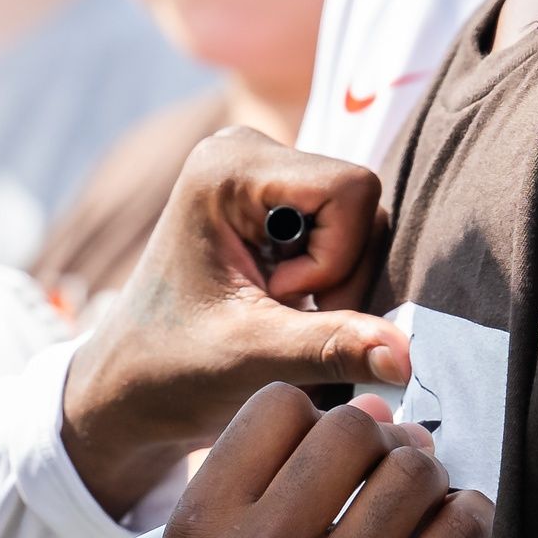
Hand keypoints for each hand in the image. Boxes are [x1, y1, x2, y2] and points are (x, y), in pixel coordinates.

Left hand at [63, 126, 407, 511]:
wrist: (129, 385)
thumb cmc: (170, 369)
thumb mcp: (253, 359)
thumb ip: (332, 347)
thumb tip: (409, 353)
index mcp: (228, 165)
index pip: (350, 189)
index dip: (334, 260)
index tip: (276, 302)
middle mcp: (247, 151)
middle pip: (361, 204)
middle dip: (338, 277)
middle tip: (279, 321)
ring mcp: (263, 175)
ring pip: (361, 223)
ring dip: (336, 286)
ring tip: (277, 320)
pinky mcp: (275, 203)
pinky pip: (345, 234)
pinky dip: (328, 283)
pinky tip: (281, 309)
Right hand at [66, 388, 488, 537]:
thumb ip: (263, 492)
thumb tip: (372, 412)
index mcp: (200, 524)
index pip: (279, 406)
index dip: (314, 418)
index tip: (329, 457)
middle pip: (352, 430)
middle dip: (378, 442)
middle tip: (384, 475)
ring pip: (414, 474)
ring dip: (427, 479)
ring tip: (419, 506)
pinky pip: (459, 533)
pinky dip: (466, 521)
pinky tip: (450, 536)